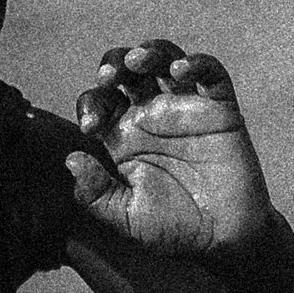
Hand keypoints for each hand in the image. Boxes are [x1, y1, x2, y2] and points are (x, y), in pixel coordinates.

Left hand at [67, 40, 274, 257]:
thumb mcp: (125, 217)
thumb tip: (69, 160)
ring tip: (138, 61)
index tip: (92, 127)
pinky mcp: (220, 110)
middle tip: (109, 77)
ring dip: (150, 52)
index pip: (99, 102)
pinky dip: (197, 64)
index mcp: (123, 136)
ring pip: (165, 62)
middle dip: (114, 65)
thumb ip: (95, 193)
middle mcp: (151, 116)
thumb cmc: (172, 229)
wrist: (223, 239)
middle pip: (127, 72)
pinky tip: (180, 70)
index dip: (91, 105)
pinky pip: (211, 75)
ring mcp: (185, 109)